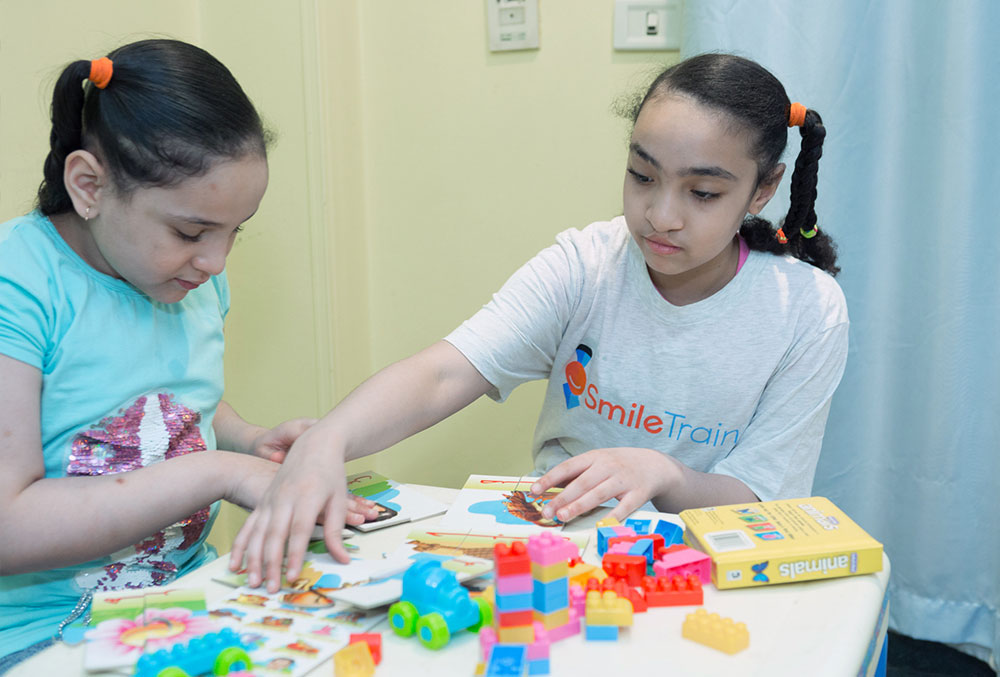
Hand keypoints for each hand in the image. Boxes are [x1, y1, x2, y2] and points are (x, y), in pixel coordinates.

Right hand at [228, 426, 378, 592]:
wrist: (313, 444)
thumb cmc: (330, 474)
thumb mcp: (338, 499)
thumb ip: (337, 531)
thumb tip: (343, 559)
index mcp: (307, 497)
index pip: (299, 531)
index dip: (295, 554)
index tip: (293, 576)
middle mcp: (284, 499)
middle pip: (274, 535)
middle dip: (271, 564)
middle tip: (271, 588)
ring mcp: (270, 500)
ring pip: (257, 533)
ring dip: (253, 559)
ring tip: (253, 582)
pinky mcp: (262, 502)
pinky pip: (247, 527)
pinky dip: (240, 547)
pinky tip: (235, 564)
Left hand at [529, 447, 679, 522]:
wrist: (655, 465)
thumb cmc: (618, 466)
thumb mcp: (598, 462)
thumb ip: (576, 474)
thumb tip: (548, 489)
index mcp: (594, 457)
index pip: (568, 467)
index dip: (550, 478)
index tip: (534, 490)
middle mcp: (608, 466)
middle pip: (582, 482)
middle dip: (562, 497)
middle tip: (547, 511)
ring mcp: (624, 480)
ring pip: (599, 494)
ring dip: (579, 505)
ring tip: (562, 516)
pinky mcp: (638, 494)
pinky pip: (623, 507)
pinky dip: (612, 516)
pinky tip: (598, 524)